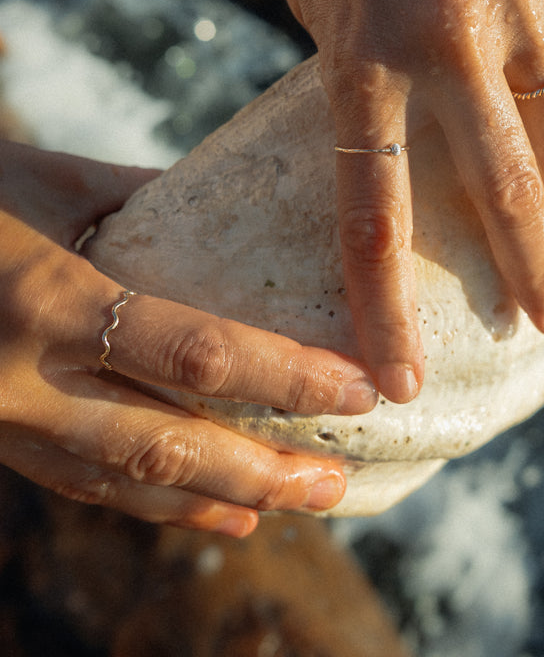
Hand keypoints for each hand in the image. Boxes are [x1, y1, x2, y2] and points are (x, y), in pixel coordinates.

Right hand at [0, 143, 377, 534]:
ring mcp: (3, 420)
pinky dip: (151, 504)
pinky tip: (209, 512)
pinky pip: (80, 482)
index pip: (196, 356)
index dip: (286, 381)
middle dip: (262, 474)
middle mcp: (26, 377)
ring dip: (215, 501)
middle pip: (168, 446)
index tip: (360, 390)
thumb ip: (134, 198)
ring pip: (124, 482)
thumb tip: (217, 205)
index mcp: (50, 299)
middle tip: (336, 482)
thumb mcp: (46, 180)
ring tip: (289, 507)